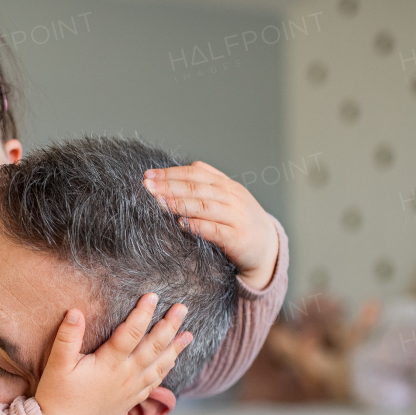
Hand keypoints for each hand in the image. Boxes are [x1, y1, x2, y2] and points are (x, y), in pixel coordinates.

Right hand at [35, 296, 191, 414]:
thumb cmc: (56, 397)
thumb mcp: (57, 365)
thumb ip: (67, 337)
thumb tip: (75, 311)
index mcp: (109, 364)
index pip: (131, 332)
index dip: (143, 313)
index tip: (153, 295)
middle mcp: (125, 376)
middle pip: (153, 347)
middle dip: (169, 326)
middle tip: (183, 309)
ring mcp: (130, 391)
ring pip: (159, 366)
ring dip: (175, 349)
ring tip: (189, 335)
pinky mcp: (129, 402)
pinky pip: (154, 384)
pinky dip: (165, 371)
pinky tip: (172, 363)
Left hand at [143, 161, 278, 290]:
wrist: (268, 247)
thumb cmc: (241, 221)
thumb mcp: (229, 196)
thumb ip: (209, 181)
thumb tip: (186, 167)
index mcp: (226, 185)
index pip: (195, 174)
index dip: (170, 173)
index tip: (148, 175)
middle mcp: (232, 197)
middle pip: (196, 188)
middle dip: (169, 186)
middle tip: (147, 187)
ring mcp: (236, 217)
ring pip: (204, 206)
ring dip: (179, 203)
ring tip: (158, 203)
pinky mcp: (237, 238)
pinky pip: (215, 230)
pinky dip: (197, 226)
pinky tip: (181, 224)